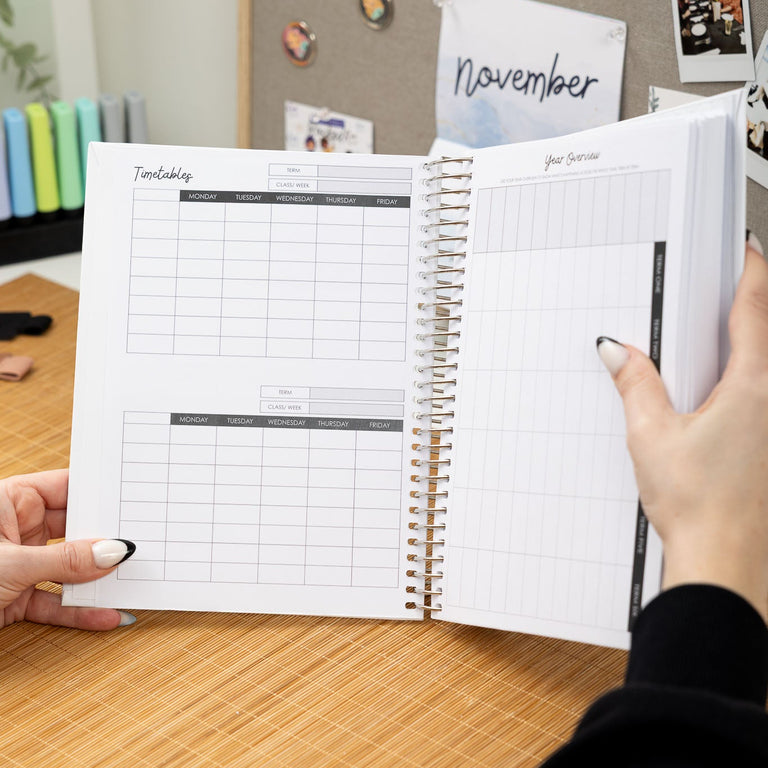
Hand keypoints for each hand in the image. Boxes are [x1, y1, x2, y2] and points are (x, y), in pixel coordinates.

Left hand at [0, 469, 134, 629]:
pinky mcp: (15, 598)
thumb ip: (63, 560)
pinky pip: (56, 601)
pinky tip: (105, 615)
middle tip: (143, 544)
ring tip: (131, 582)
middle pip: (73, 530)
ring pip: (68, 568)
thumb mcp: (8, 564)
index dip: (99, 493)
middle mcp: (15, 529)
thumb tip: (112, 551)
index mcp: (9, 502)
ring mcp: (18, 564)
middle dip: (105, 541)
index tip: (134, 499)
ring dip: (97, 580)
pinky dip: (79, 611)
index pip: (66, 489)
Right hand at [597, 238, 767, 620]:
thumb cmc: (698, 505)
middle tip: (724, 287)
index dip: (751, 273)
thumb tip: (618, 352)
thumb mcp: (652, 436)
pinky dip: (748, 381)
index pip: (755, 311)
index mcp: (753, 388)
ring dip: (749, 345)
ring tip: (716, 340)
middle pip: (767, 334)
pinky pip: (766, 396)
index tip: (744, 250)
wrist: (727, 561)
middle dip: (751, 304)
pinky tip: (720, 396)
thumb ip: (636, 385)